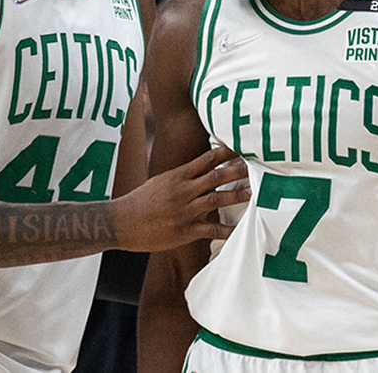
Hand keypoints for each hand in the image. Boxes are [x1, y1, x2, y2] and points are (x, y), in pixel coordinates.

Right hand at [111, 146, 250, 251]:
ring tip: (254, 191)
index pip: (205, 160)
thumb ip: (180, 176)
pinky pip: (211, 229)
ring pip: (217, 199)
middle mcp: (183, 191)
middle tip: (255, 164)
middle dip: (236, 170)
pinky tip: (240, 229)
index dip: (224, 153)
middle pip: (215, 176)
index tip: (240, 147)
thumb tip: (197, 168)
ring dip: (237, 194)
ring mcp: (186, 210)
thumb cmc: (139, 201)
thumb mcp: (159, 182)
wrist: (122, 222)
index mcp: (177, 176)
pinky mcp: (186, 230)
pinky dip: (227, 229)